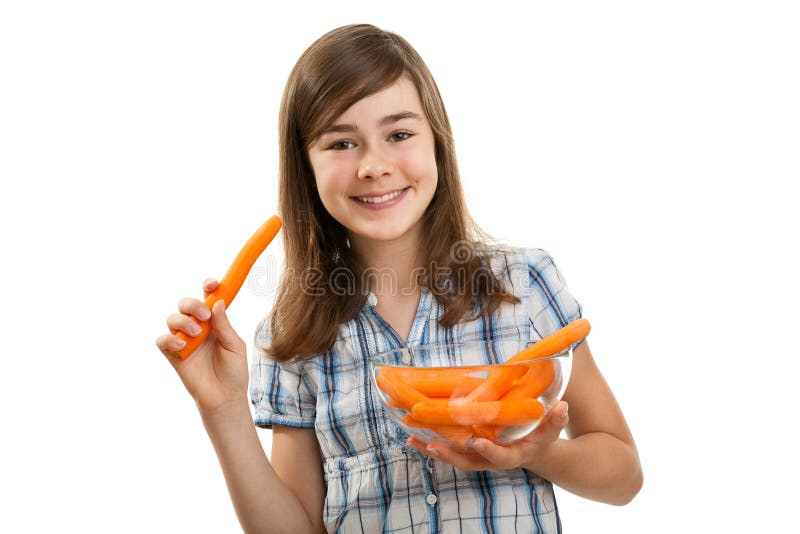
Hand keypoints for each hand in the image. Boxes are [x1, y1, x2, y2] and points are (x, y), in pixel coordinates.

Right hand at [155, 278, 248, 414]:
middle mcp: (197, 327)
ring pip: (173, 319)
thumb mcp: (234, 346)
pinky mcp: (173, 355)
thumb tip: (217, 301)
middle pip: (186, 304)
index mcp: (215, 322)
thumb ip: (224, 325)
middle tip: (204, 316)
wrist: (225, 397)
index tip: (212, 284)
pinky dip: (169, 339)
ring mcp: (184, 340)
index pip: (208, 298)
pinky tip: (182, 345)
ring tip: (196, 334)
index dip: (208, 287)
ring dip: (183, 322)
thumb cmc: (233, 371)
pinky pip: (162, 340)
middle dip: (192, 304)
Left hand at [406, 401, 569, 472]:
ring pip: (454, 458)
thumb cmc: (540, 434)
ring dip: (434, 450)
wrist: (532, 449)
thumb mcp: (550, 428)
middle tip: (434, 446)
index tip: (478, 443)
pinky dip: (430, 444)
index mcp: (514, 455)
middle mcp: (492, 461)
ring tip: (415, 440)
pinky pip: (448, 450)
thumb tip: (562, 405)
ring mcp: (478, 458)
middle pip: (469, 462)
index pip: (501, 457)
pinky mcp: (467, 451)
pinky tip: (412, 436)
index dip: (489, 452)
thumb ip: (555, 419)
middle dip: (451, 455)